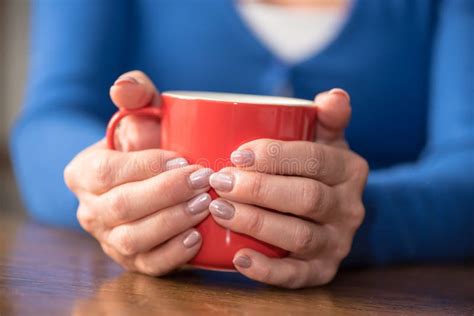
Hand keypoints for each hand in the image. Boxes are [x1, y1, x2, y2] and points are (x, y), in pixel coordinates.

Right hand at [64, 71, 212, 275]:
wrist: (149, 178)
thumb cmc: (148, 141)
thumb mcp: (141, 112)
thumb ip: (134, 92)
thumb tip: (123, 88)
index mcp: (84, 172)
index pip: (109, 171)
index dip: (147, 166)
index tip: (184, 159)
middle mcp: (90, 209)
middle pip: (124, 206)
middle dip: (167, 193)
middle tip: (205, 180)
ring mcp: (109, 238)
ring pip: (134, 239)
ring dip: (173, 222)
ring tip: (206, 205)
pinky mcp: (132, 260)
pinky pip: (149, 264)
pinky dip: (174, 254)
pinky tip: (198, 237)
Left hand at [208, 89, 368, 287]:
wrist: (329, 211)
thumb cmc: (313, 168)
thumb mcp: (325, 140)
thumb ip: (328, 117)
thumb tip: (334, 96)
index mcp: (349, 169)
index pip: (314, 159)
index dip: (275, 156)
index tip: (236, 154)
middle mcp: (349, 208)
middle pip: (306, 198)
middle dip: (259, 190)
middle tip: (219, 181)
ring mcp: (337, 243)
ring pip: (299, 237)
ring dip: (257, 223)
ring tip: (218, 210)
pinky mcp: (322, 271)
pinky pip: (298, 276)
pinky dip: (268, 271)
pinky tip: (239, 258)